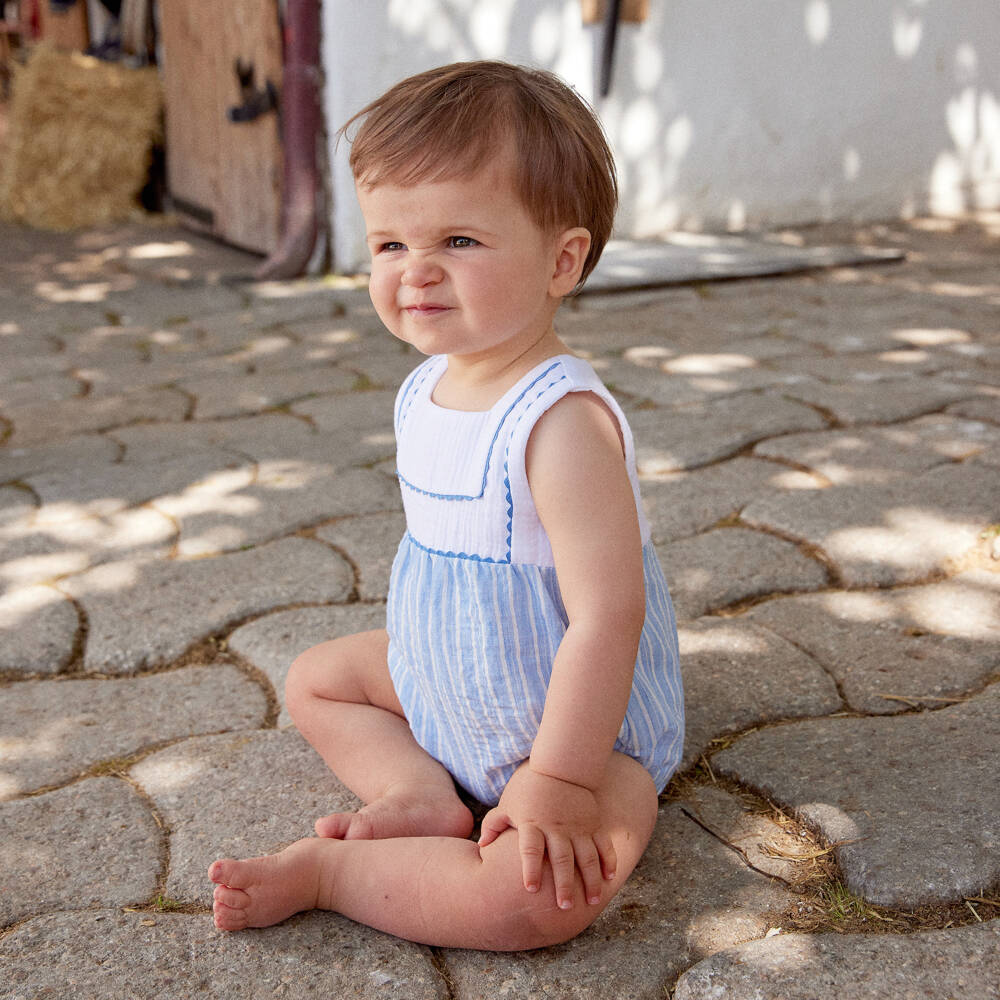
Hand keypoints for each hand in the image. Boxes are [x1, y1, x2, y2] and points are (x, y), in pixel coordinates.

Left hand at [478, 766, 616, 909]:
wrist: (560, 765)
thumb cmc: (529, 787)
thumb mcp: (508, 803)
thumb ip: (494, 824)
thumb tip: (481, 846)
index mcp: (532, 823)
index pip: (530, 849)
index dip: (530, 869)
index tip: (531, 889)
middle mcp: (556, 827)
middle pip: (561, 858)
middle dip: (564, 884)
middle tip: (564, 907)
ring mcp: (577, 825)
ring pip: (586, 856)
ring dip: (590, 879)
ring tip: (592, 900)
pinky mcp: (592, 822)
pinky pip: (603, 843)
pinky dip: (608, 860)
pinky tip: (609, 878)